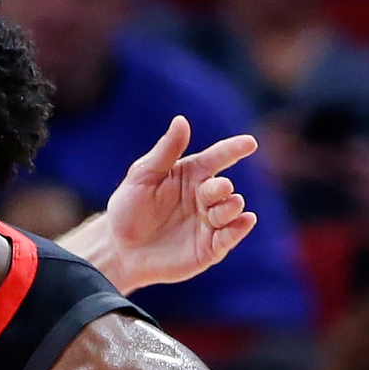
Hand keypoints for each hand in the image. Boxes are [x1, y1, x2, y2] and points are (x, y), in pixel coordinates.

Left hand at [100, 116, 258, 293]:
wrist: (119, 249)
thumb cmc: (129, 208)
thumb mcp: (143, 176)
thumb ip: (165, 151)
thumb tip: (181, 120)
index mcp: (191, 174)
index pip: (216, 158)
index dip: (233, 149)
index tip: (249, 143)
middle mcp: (204, 196)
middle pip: (222, 187)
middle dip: (223, 187)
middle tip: (219, 188)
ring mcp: (209, 222)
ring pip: (230, 211)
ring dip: (231, 207)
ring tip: (230, 203)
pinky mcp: (210, 247)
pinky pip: (229, 237)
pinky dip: (239, 229)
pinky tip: (246, 220)